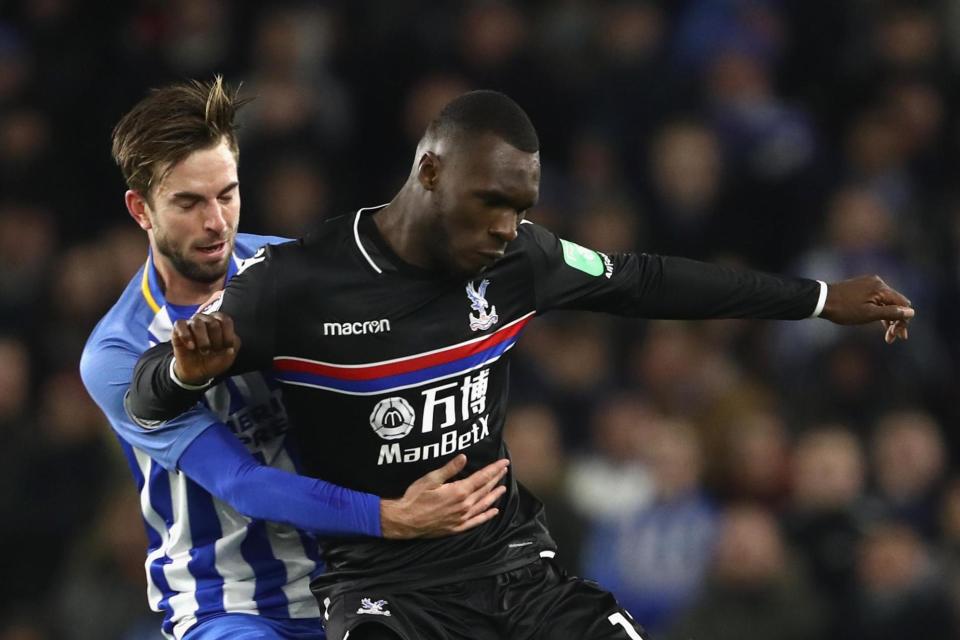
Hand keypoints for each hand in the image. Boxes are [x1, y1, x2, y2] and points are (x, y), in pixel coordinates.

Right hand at [171, 311, 240, 384]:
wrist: (197, 372)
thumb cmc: (213, 360)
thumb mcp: (227, 358)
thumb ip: (231, 350)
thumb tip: (230, 349)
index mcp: (219, 322)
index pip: (225, 320)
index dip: (228, 335)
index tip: (227, 348)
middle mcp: (205, 319)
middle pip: (213, 322)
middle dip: (215, 340)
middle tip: (213, 351)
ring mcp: (191, 323)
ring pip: (197, 324)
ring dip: (202, 340)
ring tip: (203, 351)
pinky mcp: (177, 329)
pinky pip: (180, 325)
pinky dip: (186, 336)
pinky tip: (191, 347)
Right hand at [380, 454, 509, 538]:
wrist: (406, 521)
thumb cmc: (415, 497)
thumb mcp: (431, 479)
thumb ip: (449, 469)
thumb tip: (464, 457)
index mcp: (459, 491)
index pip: (482, 477)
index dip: (494, 469)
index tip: (504, 462)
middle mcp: (464, 505)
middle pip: (485, 489)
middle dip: (496, 478)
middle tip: (504, 470)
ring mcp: (462, 518)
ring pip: (483, 504)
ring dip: (494, 495)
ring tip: (503, 488)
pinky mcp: (457, 527)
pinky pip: (476, 521)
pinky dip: (486, 515)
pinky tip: (494, 511)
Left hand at [820, 275, 913, 341]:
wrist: (821, 300)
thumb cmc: (844, 309)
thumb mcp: (869, 315)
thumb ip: (891, 313)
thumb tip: (911, 312)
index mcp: (881, 288)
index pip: (903, 304)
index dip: (904, 320)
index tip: (900, 336)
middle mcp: (877, 283)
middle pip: (896, 303)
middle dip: (897, 321)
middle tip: (893, 338)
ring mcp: (869, 284)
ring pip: (886, 302)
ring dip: (888, 318)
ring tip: (887, 336)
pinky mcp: (862, 287)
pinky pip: (877, 299)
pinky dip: (879, 311)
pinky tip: (879, 323)